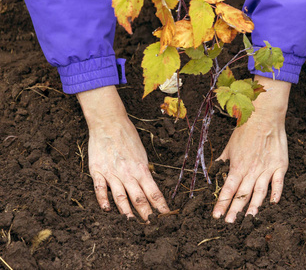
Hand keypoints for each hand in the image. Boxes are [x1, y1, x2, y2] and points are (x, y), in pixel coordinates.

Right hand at [77, 86, 169, 219]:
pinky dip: (103, 200)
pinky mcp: (98, 170)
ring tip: (131, 223)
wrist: (108, 122)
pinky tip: (106, 209)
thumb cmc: (127, 136)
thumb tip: (149, 183)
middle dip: (146, 213)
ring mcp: (112, 173)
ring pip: (121, 197)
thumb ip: (143, 170)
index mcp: (141, 168)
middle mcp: (128, 173)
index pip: (154, 192)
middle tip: (151, 226)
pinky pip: (100, 188)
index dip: (160, 206)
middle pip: (139, 198)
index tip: (165, 216)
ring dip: (126, 211)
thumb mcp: (141, 153)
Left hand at [212, 76, 290, 222]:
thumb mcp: (229, 146)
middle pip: (242, 194)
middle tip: (229, 223)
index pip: (228, 189)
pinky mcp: (279, 166)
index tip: (216, 215)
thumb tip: (216, 170)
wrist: (264, 117)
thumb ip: (224, 161)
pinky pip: (278, 183)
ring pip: (259, 193)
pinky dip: (276, 194)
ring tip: (248, 219)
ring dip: (253, 207)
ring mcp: (266, 169)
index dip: (222, 203)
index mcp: (237, 166)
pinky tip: (273, 204)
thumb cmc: (245, 130)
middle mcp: (251, 170)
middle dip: (234, 210)